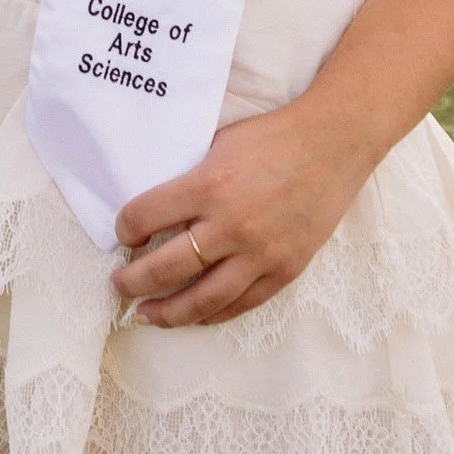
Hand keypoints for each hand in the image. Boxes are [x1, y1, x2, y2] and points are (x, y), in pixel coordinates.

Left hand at [109, 102, 370, 326]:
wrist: (333, 144)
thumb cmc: (273, 138)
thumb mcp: (219, 144)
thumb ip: (190, 178)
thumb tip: (156, 208)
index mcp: (209, 185)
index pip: (144, 217)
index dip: (124, 228)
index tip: (124, 233)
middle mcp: (231, 224)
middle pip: (165, 268)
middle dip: (132, 281)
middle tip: (119, 285)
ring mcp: (260, 253)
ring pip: (202, 300)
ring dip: (167, 312)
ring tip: (146, 315)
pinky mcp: (285, 270)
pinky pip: (241, 304)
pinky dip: (212, 314)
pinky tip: (193, 316)